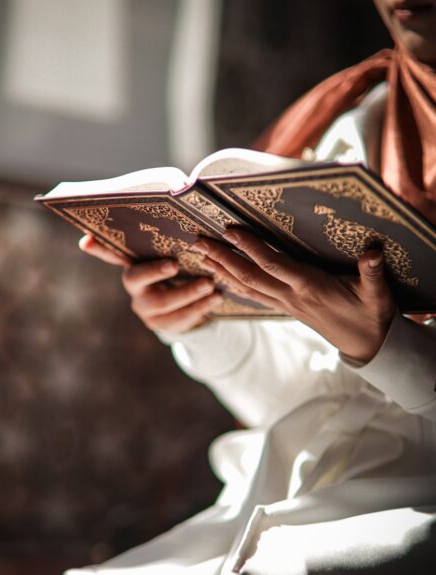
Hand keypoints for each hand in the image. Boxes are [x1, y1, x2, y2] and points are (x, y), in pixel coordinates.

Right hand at [78, 234, 221, 333]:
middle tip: (174, 264)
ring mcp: (145, 309)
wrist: (188, 306)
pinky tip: (215, 299)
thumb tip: (185, 191)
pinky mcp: (162, 326)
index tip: (86, 240)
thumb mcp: (177, 252)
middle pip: (136, 279)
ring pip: (162, 304)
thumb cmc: (182, 268)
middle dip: (154, 272)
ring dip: (187, 293)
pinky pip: (179, 320)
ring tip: (210, 285)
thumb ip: (173, 234)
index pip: (111, 253)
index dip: (97, 248)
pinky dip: (200, 308)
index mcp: (134, 264)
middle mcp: (134, 287)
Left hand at [194, 230, 395, 362]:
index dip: (249, 247)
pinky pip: (253, 296)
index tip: (228, 230)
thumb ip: (372, 273)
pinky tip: (220, 275)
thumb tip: (373, 253)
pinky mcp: (285, 308)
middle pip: (248, 275)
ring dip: (221, 270)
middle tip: (198, 240)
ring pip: (246, 287)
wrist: (366, 344)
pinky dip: (234, 284)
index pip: (272, 264)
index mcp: (309, 287)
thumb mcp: (377, 294)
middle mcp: (291, 296)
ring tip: (200, 254)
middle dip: (222, 257)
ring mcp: (285, 304)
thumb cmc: (371, 315)